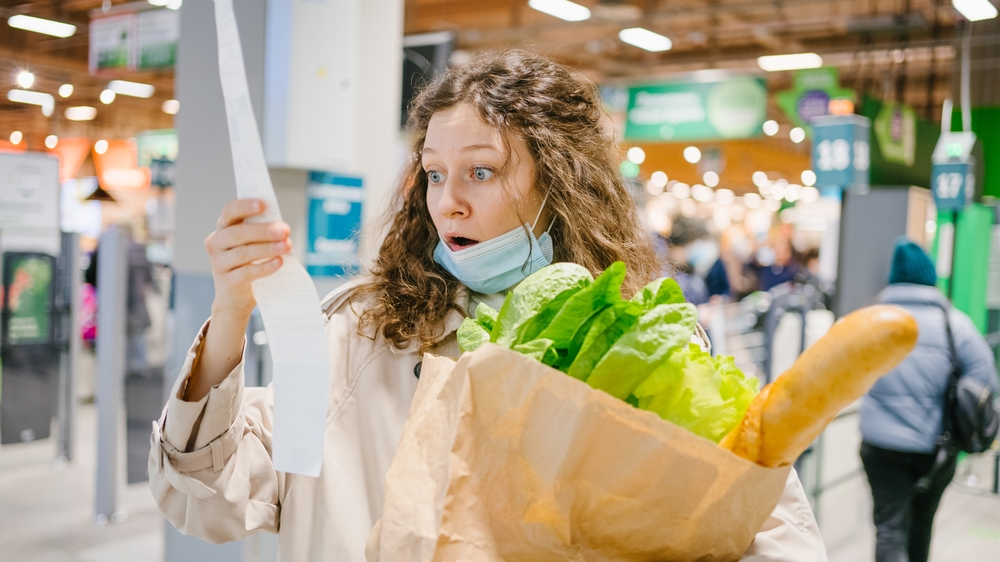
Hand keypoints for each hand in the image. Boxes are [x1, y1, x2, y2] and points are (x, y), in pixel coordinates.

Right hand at [205, 199, 290, 319]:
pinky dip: (264, 267)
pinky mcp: (227, 283)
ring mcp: (219, 264)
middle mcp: (216, 244)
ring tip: (287, 245)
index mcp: (223, 228)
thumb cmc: (248, 265)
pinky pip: (247, 272)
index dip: (244, 206)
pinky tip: (279, 262)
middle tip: (284, 230)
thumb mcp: (252, 246)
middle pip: (237, 233)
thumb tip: (282, 228)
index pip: (229, 212)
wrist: (235, 299)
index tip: (263, 205)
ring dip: (267, 248)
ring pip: (243, 253)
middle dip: (263, 230)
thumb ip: (261, 234)